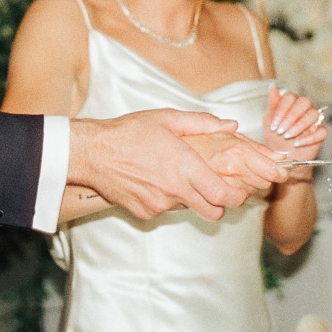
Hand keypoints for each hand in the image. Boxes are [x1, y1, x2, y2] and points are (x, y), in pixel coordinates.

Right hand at [67, 109, 281, 221]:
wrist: (92, 153)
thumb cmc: (129, 132)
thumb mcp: (167, 119)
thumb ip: (203, 123)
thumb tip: (231, 125)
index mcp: (185, 166)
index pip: (223, 195)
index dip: (236, 197)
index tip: (238, 191)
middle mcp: (175, 189)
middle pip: (213, 212)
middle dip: (220, 205)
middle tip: (216, 191)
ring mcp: (159, 204)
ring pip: (188, 209)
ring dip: (190, 198)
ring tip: (176, 177)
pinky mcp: (145, 212)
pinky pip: (165, 210)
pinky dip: (166, 199)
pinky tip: (154, 182)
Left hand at [264, 86, 328, 174]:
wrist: (282, 157)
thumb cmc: (275, 138)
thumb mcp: (269, 121)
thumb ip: (272, 104)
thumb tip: (272, 86)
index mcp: (292, 103)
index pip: (290, 96)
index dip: (281, 109)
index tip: (274, 124)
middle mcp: (304, 109)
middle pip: (304, 102)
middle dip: (291, 116)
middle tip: (281, 130)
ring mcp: (314, 120)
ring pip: (313, 114)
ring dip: (299, 126)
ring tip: (288, 136)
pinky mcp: (321, 133)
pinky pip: (322, 131)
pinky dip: (310, 138)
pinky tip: (298, 143)